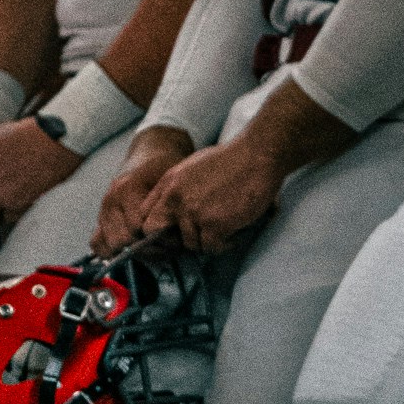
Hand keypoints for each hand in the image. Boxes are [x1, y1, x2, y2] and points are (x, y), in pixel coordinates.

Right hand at [92, 126, 192, 254]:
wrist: (151, 153)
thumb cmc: (167, 168)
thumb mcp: (173, 180)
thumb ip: (170, 205)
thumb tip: (177, 236)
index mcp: (129, 188)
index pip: (138, 227)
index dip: (158, 238)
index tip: (174, 239)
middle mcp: (112, 199)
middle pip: (122, 240)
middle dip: (145, 247)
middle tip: (164, 244)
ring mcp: (104, 209)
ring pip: (109, 245)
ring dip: (131, 251)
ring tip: (152, 246)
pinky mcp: (100, 217)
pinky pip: (96, 243)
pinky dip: (112, 250)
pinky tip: (132, 247)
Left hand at [145, 132, 284, 251]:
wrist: (258, 155)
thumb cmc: (233, 158)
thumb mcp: (193, 167)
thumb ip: (178, 188)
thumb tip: (178, 211)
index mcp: (169, 183)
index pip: (145, 215)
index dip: (157, 227)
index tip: (173, 231)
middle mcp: (175, 198)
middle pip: (155, 233)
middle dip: (173, 239)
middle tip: (194, 236)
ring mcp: (194, 212)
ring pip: (190, 244)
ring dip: (208, 241)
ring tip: (226, 228)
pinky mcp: (214, 225)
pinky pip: (212, 248)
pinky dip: (225, 244)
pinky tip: (235, 231)